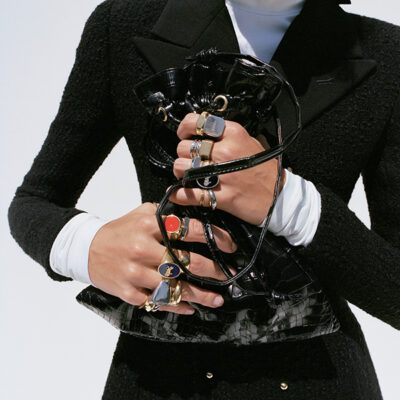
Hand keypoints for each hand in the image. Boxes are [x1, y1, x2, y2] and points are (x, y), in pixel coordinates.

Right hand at [88, 202, 236, 314]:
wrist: (86, 249)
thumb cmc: (119, 231)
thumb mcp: (141, 213)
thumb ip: (166, 212)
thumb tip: (194, 211)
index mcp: (148, 225)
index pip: (189, 229)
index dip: (214, 238)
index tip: (230, 246)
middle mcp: (143, 248)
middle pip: (186, 262)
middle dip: (213, 270)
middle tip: (228, 275)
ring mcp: (135, 272)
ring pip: (174, 286)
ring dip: (200, 295)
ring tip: (218, 300)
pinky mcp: (128, 291)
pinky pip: (156, 301)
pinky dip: (175, 306)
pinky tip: (190, 308)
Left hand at [171, 113, 285, 224]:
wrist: (281, 197)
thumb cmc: (265, 171)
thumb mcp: (251, 142)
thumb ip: (228, 136)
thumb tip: (206, 131)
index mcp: (234, 134)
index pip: (197, 122)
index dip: (185, 128)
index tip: (184, 134)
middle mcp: (226, 151)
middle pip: (184, 147)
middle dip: (184, 155)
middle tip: (190, 161)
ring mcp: (223, 174)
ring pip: (182, 167)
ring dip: (181, 173)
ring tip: (188, 176)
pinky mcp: (221, 196)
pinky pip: (189, 194)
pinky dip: (179, 195)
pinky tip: (178, 193)